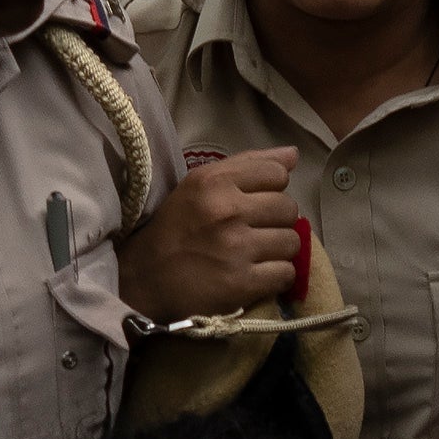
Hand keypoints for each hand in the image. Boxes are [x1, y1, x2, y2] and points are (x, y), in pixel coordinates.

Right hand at [124, 145, 311, 318]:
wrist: (145, 278)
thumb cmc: (176, 227)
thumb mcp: (200, 183)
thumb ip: (248, 164)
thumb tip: (293, 155)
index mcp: (214, 181)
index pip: (277, 174)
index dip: (273, 188)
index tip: (254, 203)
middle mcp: (227, 211)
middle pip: (289, 208)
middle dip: (277, 221)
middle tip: (254, 231)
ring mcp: (236, 248)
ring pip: (292, 242)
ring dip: (279, 250)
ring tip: (256, 254)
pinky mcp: (242, 283)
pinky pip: (286, 274)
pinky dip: (277, 277)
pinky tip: (258, 275)